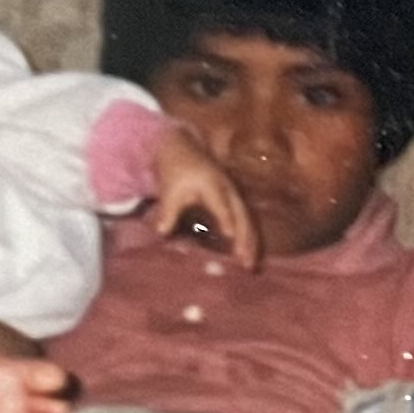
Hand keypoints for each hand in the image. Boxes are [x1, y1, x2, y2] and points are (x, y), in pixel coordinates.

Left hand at [149, 128, 261, 267]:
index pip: (222, 205)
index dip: (227, 220)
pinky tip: (246, 255)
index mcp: (213, 185)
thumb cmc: (176, 169)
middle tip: (246, 262)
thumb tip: (162, 232)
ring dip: (251, 242)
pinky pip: (245, 221)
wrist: (182, 147)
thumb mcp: (169, 189)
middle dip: (246, 239)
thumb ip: (167, 211)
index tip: (231, 236)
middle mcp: (229, 190)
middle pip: (242, 216)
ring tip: (250, 265)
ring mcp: (234, 195)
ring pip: (248, 221)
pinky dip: (248, 238)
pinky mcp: (234, 201)